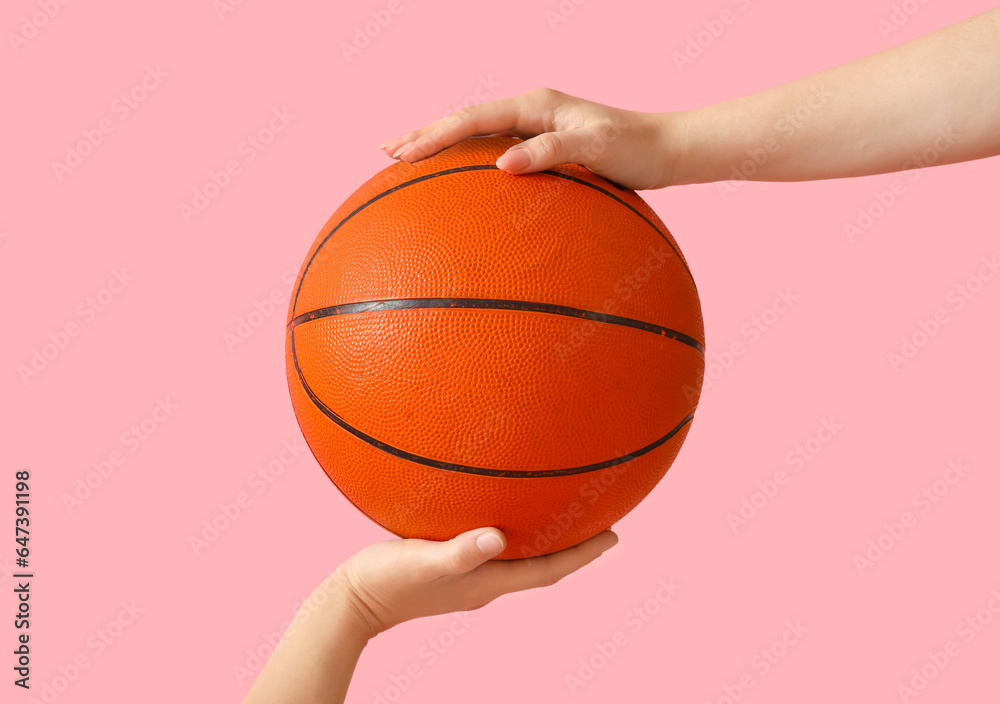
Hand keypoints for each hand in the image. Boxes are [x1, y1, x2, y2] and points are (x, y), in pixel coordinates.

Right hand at [334, 526, 617, 638]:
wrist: (350, 600)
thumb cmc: (385, 582)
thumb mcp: (421, 563)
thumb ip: (459, 552)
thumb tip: (496, 536)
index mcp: (488, 582)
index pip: (549, 570)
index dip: (583, 554)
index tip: (614, 535)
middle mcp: (485, 580)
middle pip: (542, 562)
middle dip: (572, 542)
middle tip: (599, 515)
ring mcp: (468, 574)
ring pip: (518, 553)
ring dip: (543, 534)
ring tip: (561, 507)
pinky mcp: (448, 564)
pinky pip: (490, 543)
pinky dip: (507, 526)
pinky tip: (497, 504)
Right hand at [379, 88, 680, 190]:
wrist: (664, 150)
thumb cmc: (635, 149)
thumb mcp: (596, 147)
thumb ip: (551, 151)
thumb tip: (501, 163)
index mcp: (535, 106)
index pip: (473, 118)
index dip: (435, 135)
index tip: (402, 154)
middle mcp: (529, 112)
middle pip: (463, 120)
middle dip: (423, 134)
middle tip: (384, 151)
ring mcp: (533, 129)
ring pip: (474, 134)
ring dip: (438, 144)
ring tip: (404, 159)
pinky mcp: (540, 147)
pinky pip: (492, 151)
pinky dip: (465, 161)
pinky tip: (455, 180)